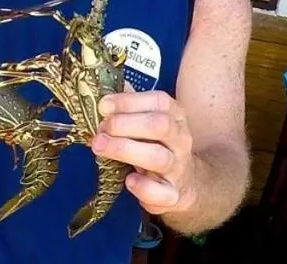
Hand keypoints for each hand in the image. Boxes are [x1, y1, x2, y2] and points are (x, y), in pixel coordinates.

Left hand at [93, 91, 195, 216]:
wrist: (187, 183)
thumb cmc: (156, 146)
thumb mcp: (147, 122)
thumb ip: (127, 108)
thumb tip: (100, 92)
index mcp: (174, 117)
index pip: (159, 102)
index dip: (128, 101)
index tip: (103, 106)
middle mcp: (179, 140)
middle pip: (160, 126)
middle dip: (124, 124)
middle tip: (100, 129)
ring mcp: (178, 168)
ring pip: (159, 157)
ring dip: (124, 150)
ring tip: (99, 147)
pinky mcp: (173, 195)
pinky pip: (162, 193)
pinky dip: (144, 188)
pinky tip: (129, 181)